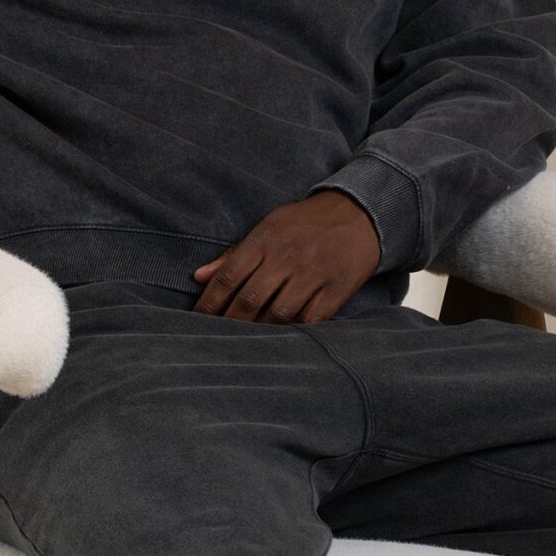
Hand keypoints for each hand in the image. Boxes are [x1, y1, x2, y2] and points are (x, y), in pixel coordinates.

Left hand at [191, 191, 381, 322]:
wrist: (359, 213)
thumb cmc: (305, 223)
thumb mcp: (268, 227)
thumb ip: (234, 253)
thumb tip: (199, 276)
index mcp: (265, 240)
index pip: (228, 277)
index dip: (208, 303)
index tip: (196, 321)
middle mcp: (287, 257)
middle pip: (250, 299)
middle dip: (230, 323)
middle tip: (219, 338)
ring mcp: (314, 273)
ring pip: (279, 313)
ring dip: (260, 331)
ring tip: (247, 342)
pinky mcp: (337, 289)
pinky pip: (311, 319)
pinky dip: (295, 332)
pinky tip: (283, 338)